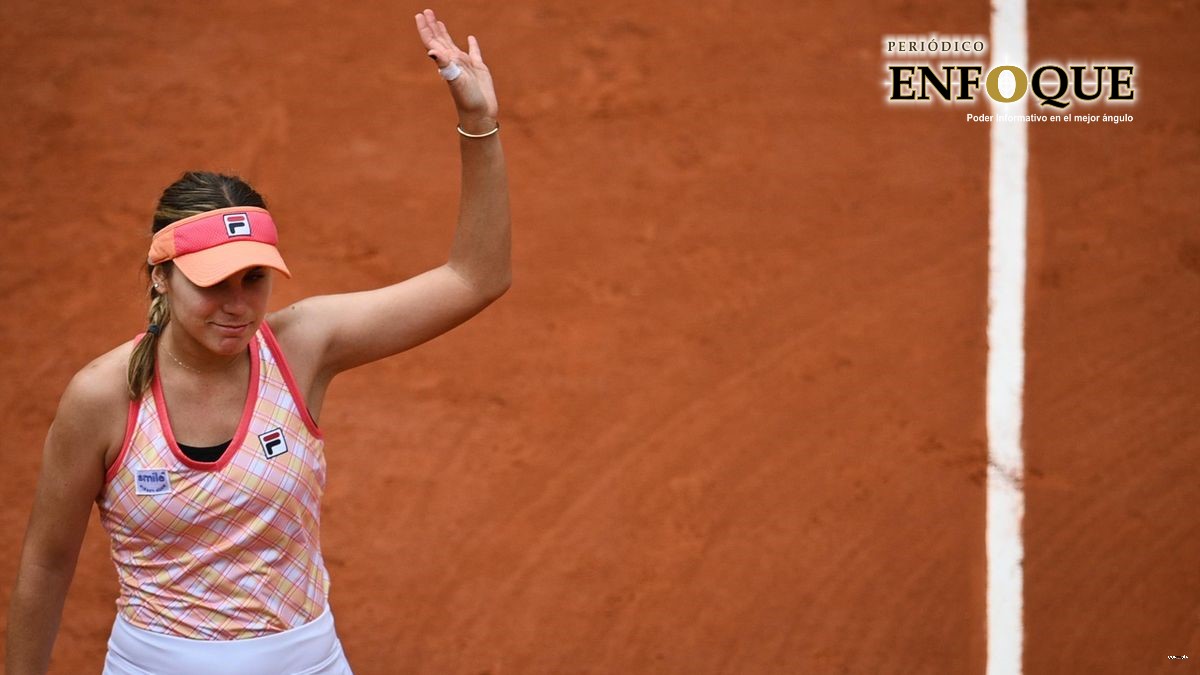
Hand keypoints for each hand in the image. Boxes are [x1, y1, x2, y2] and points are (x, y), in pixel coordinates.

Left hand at [414, 8, 498, 131]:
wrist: (480, 115)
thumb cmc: (467, 100)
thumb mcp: (455, 80)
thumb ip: (444, 64)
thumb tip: (431, 50)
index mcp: (446, 62)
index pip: (432, 41)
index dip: (425, 29)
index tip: (419, 15)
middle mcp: (453, 62)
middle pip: (439, 39)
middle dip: (432, 26)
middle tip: (426, 11)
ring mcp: (465, 65)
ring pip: (452, 44)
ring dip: (445, 33)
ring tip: (439, 21)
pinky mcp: (479, 69)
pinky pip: (474, 52)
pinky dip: (472, 44)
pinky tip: (470, 37)